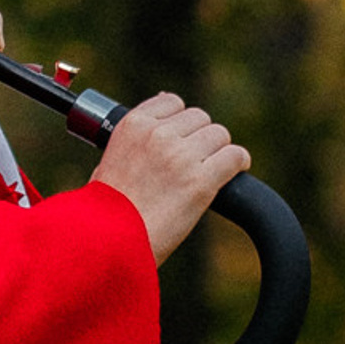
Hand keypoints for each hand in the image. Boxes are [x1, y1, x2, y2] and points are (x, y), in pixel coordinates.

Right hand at [92, 94, 250, 263]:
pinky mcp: (201, 182)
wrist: (109, 243)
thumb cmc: (106, 210)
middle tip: (196, 161)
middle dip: (200, 137)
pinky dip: (238, 162)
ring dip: (218, 151)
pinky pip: (234, 157)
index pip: (172, 102)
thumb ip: (137, 134)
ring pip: (219, 135)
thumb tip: (164, 100)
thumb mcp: (108, 160)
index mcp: (133, 125)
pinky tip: (235, 171)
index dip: (181, 121)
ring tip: (212, 169)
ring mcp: (181, 156)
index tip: (182, 137)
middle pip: (199, 118)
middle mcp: (158, 135)